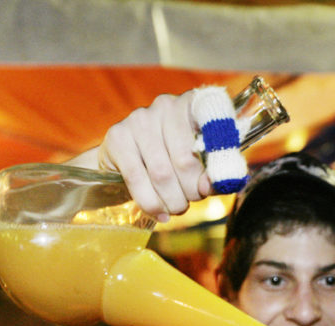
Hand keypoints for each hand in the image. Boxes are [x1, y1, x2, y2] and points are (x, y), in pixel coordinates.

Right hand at [97, 91, 212, 220]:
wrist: (127, 162)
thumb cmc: (174, 163)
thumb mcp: (201, 166)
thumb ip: (213, 174)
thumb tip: (208, 185)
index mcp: (194, 106)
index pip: (212, 122)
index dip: (217, 157)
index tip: (212, 182)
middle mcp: (167, 105)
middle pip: (185, 160)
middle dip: (192, 191)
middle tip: (192, 200)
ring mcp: (139, 119)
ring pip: (161, 173)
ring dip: (173, 200)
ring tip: (176, 207)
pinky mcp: (117, 136)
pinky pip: (137, 179)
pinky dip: (151, 203)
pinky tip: (159, 212)